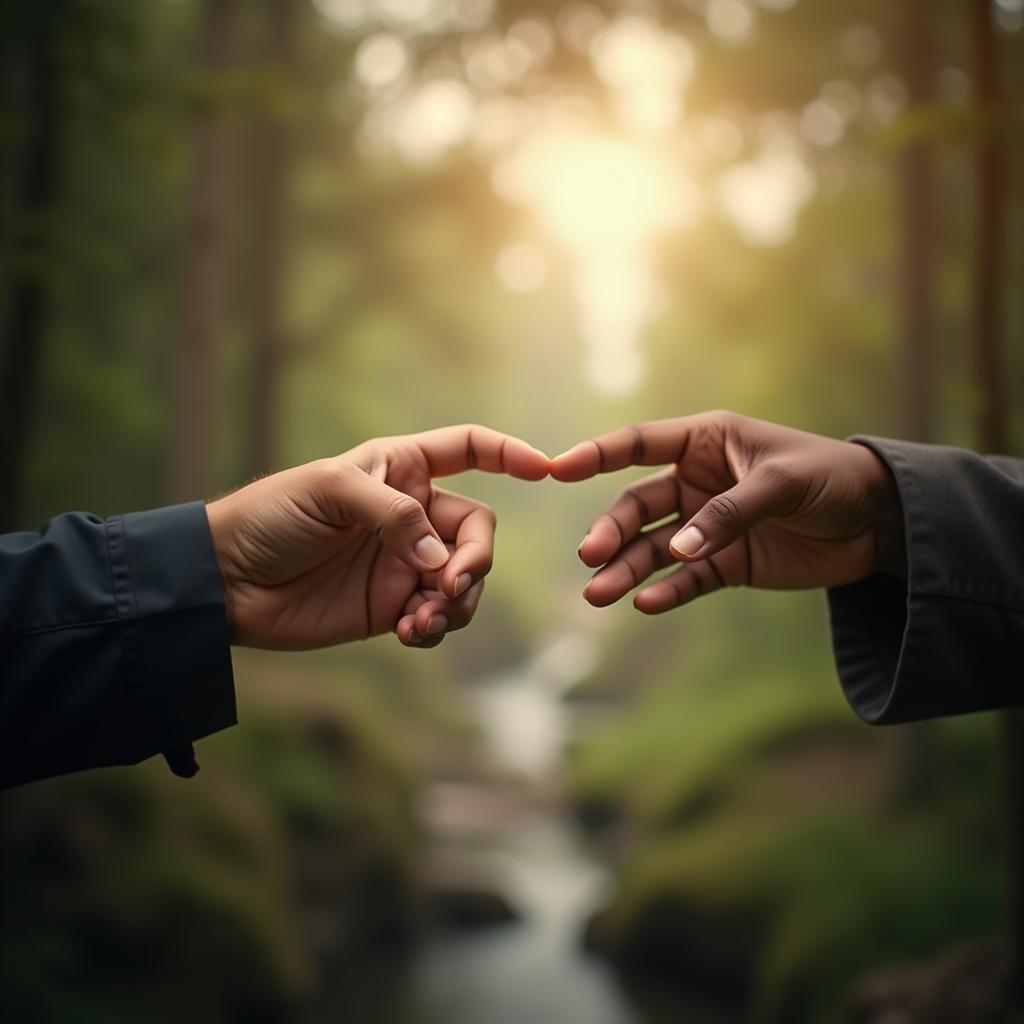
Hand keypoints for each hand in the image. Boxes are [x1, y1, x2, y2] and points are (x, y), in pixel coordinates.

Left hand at [205, 426, 548, 648]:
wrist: (227, 581)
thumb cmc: (272, 516)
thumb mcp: (329, 491)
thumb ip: (393, 515)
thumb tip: (440, 563)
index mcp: (400, 468)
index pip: (469, 448)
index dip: (510, 453)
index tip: (546, 469)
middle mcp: (411, 514)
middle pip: (478, 531)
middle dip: (474, 561)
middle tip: (448, 584)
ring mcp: (405, 562)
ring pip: (466, 581)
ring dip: (456, 601)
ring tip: (421, 618)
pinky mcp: (393, 606)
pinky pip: (439, 617)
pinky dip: (436, 627)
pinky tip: (409, 631)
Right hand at [550, 411, 903, 613]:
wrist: (878, 523)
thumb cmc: (831, 479)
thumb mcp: (781, 485)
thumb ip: (728, 514)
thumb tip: (678, 551)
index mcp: (705, 442)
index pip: (639, 444)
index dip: (597, 455)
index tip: (557, 469)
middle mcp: (697, 482)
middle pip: (637, 505)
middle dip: (611, 531)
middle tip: (590, 557)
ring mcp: (707, 525)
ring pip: (653, 548)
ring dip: (625, 570)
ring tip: (598, 594)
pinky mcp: (725, 564)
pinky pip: (686, 579)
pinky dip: (666, 592)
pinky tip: (645, 604)